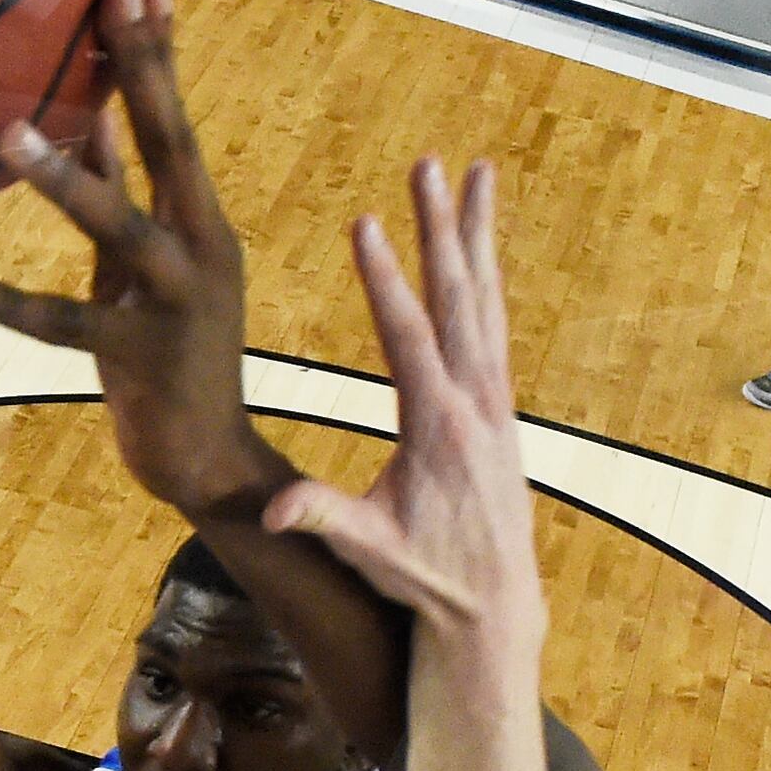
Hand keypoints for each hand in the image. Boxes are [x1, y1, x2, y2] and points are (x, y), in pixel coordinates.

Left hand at [0, 0, 274, 520]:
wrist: (208, 457)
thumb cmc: (173, 351)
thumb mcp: (149, 264)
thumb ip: (125, 190)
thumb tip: (94, 112)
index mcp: (201, 219)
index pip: (175, 122)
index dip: (156, 55)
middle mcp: (202, 246)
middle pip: (170, 145)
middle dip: (142, 72)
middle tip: (110, 2)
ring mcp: (177, 301)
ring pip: (117, 227)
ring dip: (62, 179)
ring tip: (7, 134)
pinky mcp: (141, 355)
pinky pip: (64, 324)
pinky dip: (8, 304)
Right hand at [263, 158, 542, 645]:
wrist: (494, 605)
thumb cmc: (423, 577)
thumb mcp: (368, 551)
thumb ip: (322, 520)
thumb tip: (270, 510)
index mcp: (438, 429)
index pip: (408, 339)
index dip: (386, 280)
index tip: (365, 223)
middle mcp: (477, 402)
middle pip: (459, 297)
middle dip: (441, 227)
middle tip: (430, 165)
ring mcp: (495, 400)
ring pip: (487, 299)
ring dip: (477, 234)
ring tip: (478, 173)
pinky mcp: (500, 405)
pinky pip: (494, 323)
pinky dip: (487, 275)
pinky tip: (480, 244)